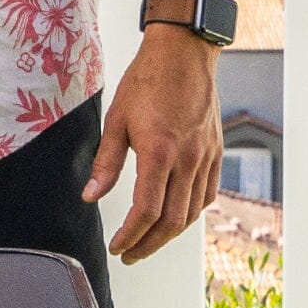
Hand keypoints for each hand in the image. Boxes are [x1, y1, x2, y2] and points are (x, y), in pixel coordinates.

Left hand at [83, 26, 221, 264]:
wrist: (185, 53)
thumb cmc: (148, 80)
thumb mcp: (116, 120)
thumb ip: (106, 163)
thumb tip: (90, 196)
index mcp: (159, 152)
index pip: (147, 211)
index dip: (130, 236)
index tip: (117, 247)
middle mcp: (188, 159)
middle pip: (172, 221)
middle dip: (148, 245)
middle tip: (129, 254)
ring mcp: (206, 156)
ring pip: (192, 211)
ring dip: (169, 233)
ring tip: (148, 241)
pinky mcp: (216, 151)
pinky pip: (208, 193)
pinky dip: (192, 212)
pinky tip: (177, 217)